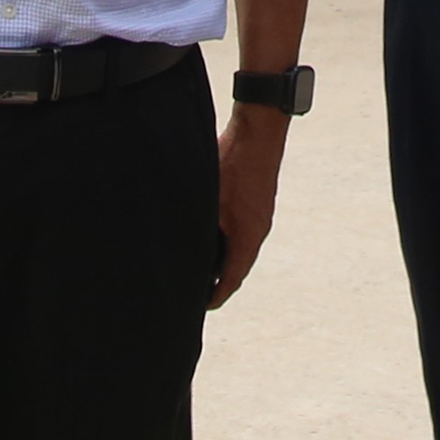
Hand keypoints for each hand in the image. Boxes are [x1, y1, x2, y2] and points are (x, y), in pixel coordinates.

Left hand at [211, 109, 289, 308]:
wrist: (258, 133)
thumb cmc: (231, 162)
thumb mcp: (206, 198)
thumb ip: (196, 227)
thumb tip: (178, 248)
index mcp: (246, 236)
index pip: (232, 279)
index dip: (216, 296)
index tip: (202, 306)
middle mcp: (258, 231)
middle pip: (239, 268)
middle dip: (219, 283)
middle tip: (199, 291)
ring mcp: (262, 218)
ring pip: (243, 251)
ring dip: (225, 262)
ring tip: (204, 268)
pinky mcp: (260, 205)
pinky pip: (246, 235)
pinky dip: (231, 245)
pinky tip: (214, 238)